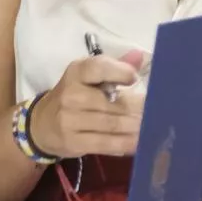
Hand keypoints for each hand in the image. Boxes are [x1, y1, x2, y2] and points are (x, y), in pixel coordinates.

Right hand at [27, 50, 146, 158]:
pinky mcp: (73, 141)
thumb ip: (114, 68)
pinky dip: (125, 144)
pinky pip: (106, 143)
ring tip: (153, 129)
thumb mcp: (87, 78)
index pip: (97, 67)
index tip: (134, 79)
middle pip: (113, 102)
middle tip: (159, 113)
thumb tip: (140, 56)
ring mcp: (70, 119)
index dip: (118, 72)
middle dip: (138, 110)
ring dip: (136, 128)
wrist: (42, 124)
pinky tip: (139, 143)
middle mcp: (71, 94)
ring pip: (112, 124)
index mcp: (76, 72)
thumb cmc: (73, 97)